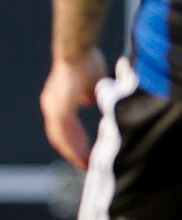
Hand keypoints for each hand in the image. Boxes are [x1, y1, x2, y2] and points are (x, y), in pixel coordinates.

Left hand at [41, 48, 106, 168]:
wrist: (78, 54)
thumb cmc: (86, 62)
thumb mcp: (92, 84)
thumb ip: (89, 96)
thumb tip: (90, 102)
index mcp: (59, 99)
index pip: (65, 125)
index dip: (76, 138)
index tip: (86, 150)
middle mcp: (52, 104)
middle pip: (61, 135)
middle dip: (74, 150)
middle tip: (86, 164)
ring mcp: (53, 108)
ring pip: (60, 137)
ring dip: (73, 152)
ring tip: (85, 166)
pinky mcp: (58, 110)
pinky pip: (63, 134)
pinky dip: (71, 147)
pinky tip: (80, 156)